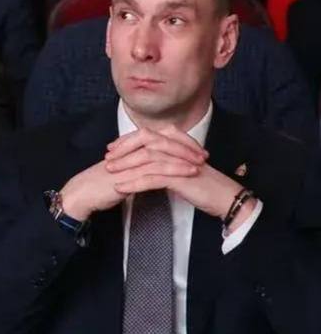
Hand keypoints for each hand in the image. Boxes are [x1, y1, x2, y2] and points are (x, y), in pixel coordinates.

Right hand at [62, 126, 205, 220]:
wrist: (82, 194)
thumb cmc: (99, 187)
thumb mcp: (122, 174)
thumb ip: (137, 170)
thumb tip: (153, 173)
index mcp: (130, 148)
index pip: (159, 137)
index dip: (178, 141)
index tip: (194, 149)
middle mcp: (131, 150)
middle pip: (163, 141)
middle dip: (186, 147)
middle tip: (203, 154)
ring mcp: (130, 160)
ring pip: (162, 154)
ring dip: (184, 158)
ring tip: (200, 164)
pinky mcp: (130, 173)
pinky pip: (157, 169)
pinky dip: (175, 170)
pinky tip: (188, 174)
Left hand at [105, 126, 249, 227]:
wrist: (225, 197)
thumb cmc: (203, 184)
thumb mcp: (181, 167)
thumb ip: (166, 160)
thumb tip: (146, 160)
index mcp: (177, 144)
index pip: (148, 136)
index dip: (128, 140)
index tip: (112, 148)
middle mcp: (177, 149)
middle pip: (144, 141)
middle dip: (123, 148)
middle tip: (107, 157)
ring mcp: (179, 162)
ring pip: (146, 159)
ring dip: (125, 165)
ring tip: (109, 171)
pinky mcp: (179, 177)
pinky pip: (151, 179)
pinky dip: (133, 183)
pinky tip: (120, 188)